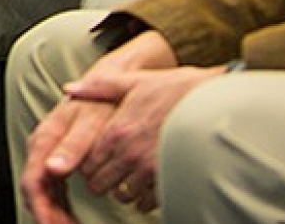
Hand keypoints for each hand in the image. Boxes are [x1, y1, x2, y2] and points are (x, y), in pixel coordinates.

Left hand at [21, 31, 179, 220]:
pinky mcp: (170, 180)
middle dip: (101, 181)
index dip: (88, 164)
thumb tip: (70, 88)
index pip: (88, 161)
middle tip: (108, 176)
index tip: (94, 163)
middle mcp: (130, 153)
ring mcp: (150, 170)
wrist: (215, 103)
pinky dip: (145, 199)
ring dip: (123, 191)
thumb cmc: (174, 90)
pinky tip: (148, 188)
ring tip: (128, 182)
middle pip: (100, 183)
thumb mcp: (133, 81)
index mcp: (117, 131)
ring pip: (123, 195)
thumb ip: (98, 87)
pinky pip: (148, 202)